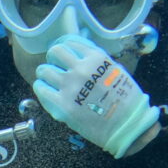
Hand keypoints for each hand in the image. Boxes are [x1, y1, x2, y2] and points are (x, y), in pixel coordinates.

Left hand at [32, 35, 158, 157]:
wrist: (126, 125)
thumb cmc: (124, 98)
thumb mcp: (115, 69)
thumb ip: (96, 60)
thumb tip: (79, 52)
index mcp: (96, 58)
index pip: (70, 42)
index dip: (63, 46)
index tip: (62, 52)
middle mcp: (81, 69)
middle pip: (55, 52)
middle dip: (53, 58)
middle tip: (55, 66)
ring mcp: (70, 87)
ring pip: (44, 70)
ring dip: (45, 73)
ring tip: (49, 79)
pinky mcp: (61, 105)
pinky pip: (41, 89)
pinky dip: (41, 87)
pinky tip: (45, 89)